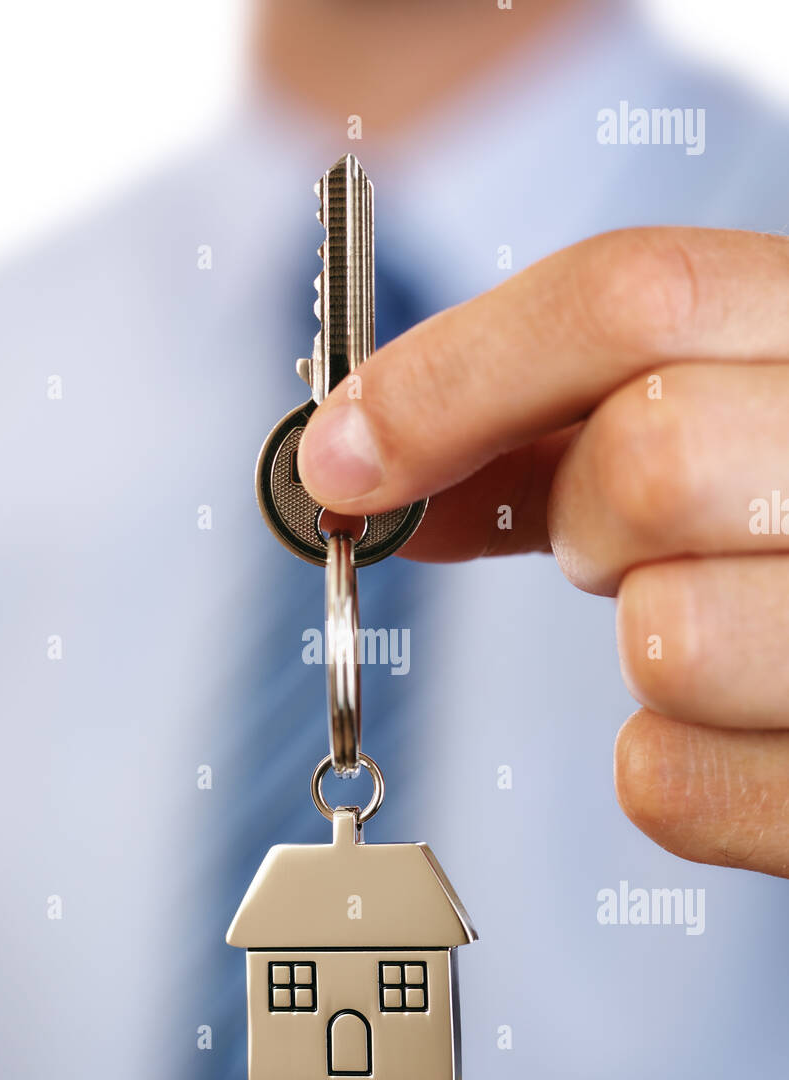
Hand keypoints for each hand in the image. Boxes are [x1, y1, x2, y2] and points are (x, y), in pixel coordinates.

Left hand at [298, 227, 788, 877]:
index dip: (453, 377)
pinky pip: (667, 782)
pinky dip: (667, 765)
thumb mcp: (702, 418)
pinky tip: (735, 726)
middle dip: (582, 522)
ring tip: (714, 622)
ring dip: (642, 642)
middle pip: (642, 464)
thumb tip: (358, 465)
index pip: (633, 297)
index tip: (344, 460)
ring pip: (663, 638)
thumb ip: (542, 428)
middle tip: (620, 545)